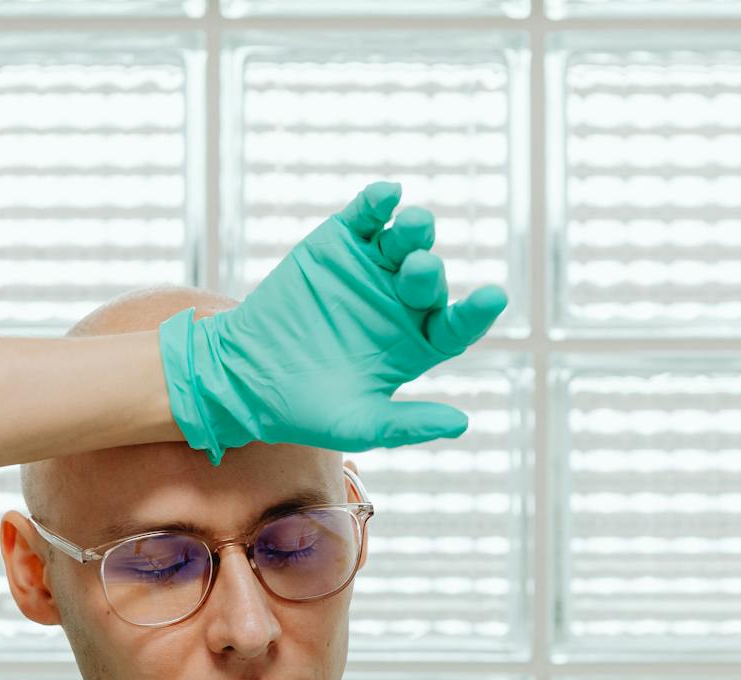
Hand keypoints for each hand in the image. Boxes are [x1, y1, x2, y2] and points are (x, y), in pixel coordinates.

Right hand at [158, 180, 507, 464]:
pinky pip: (365, 217)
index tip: (493, 297)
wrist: (247, 375)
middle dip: (427, 273)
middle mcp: (401, 303)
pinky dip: (378, 202)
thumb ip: (407, 423)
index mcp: (416, 343)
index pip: (457, 324)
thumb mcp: (359, 424)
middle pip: (428, 279)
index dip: (475, 312)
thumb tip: (462, 423)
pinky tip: (388, 195)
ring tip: (413, 226)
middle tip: (418, 270)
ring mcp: (371, 269)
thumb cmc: (307, 409)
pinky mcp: (338, 243)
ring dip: (414, 230)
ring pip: (404, 241)